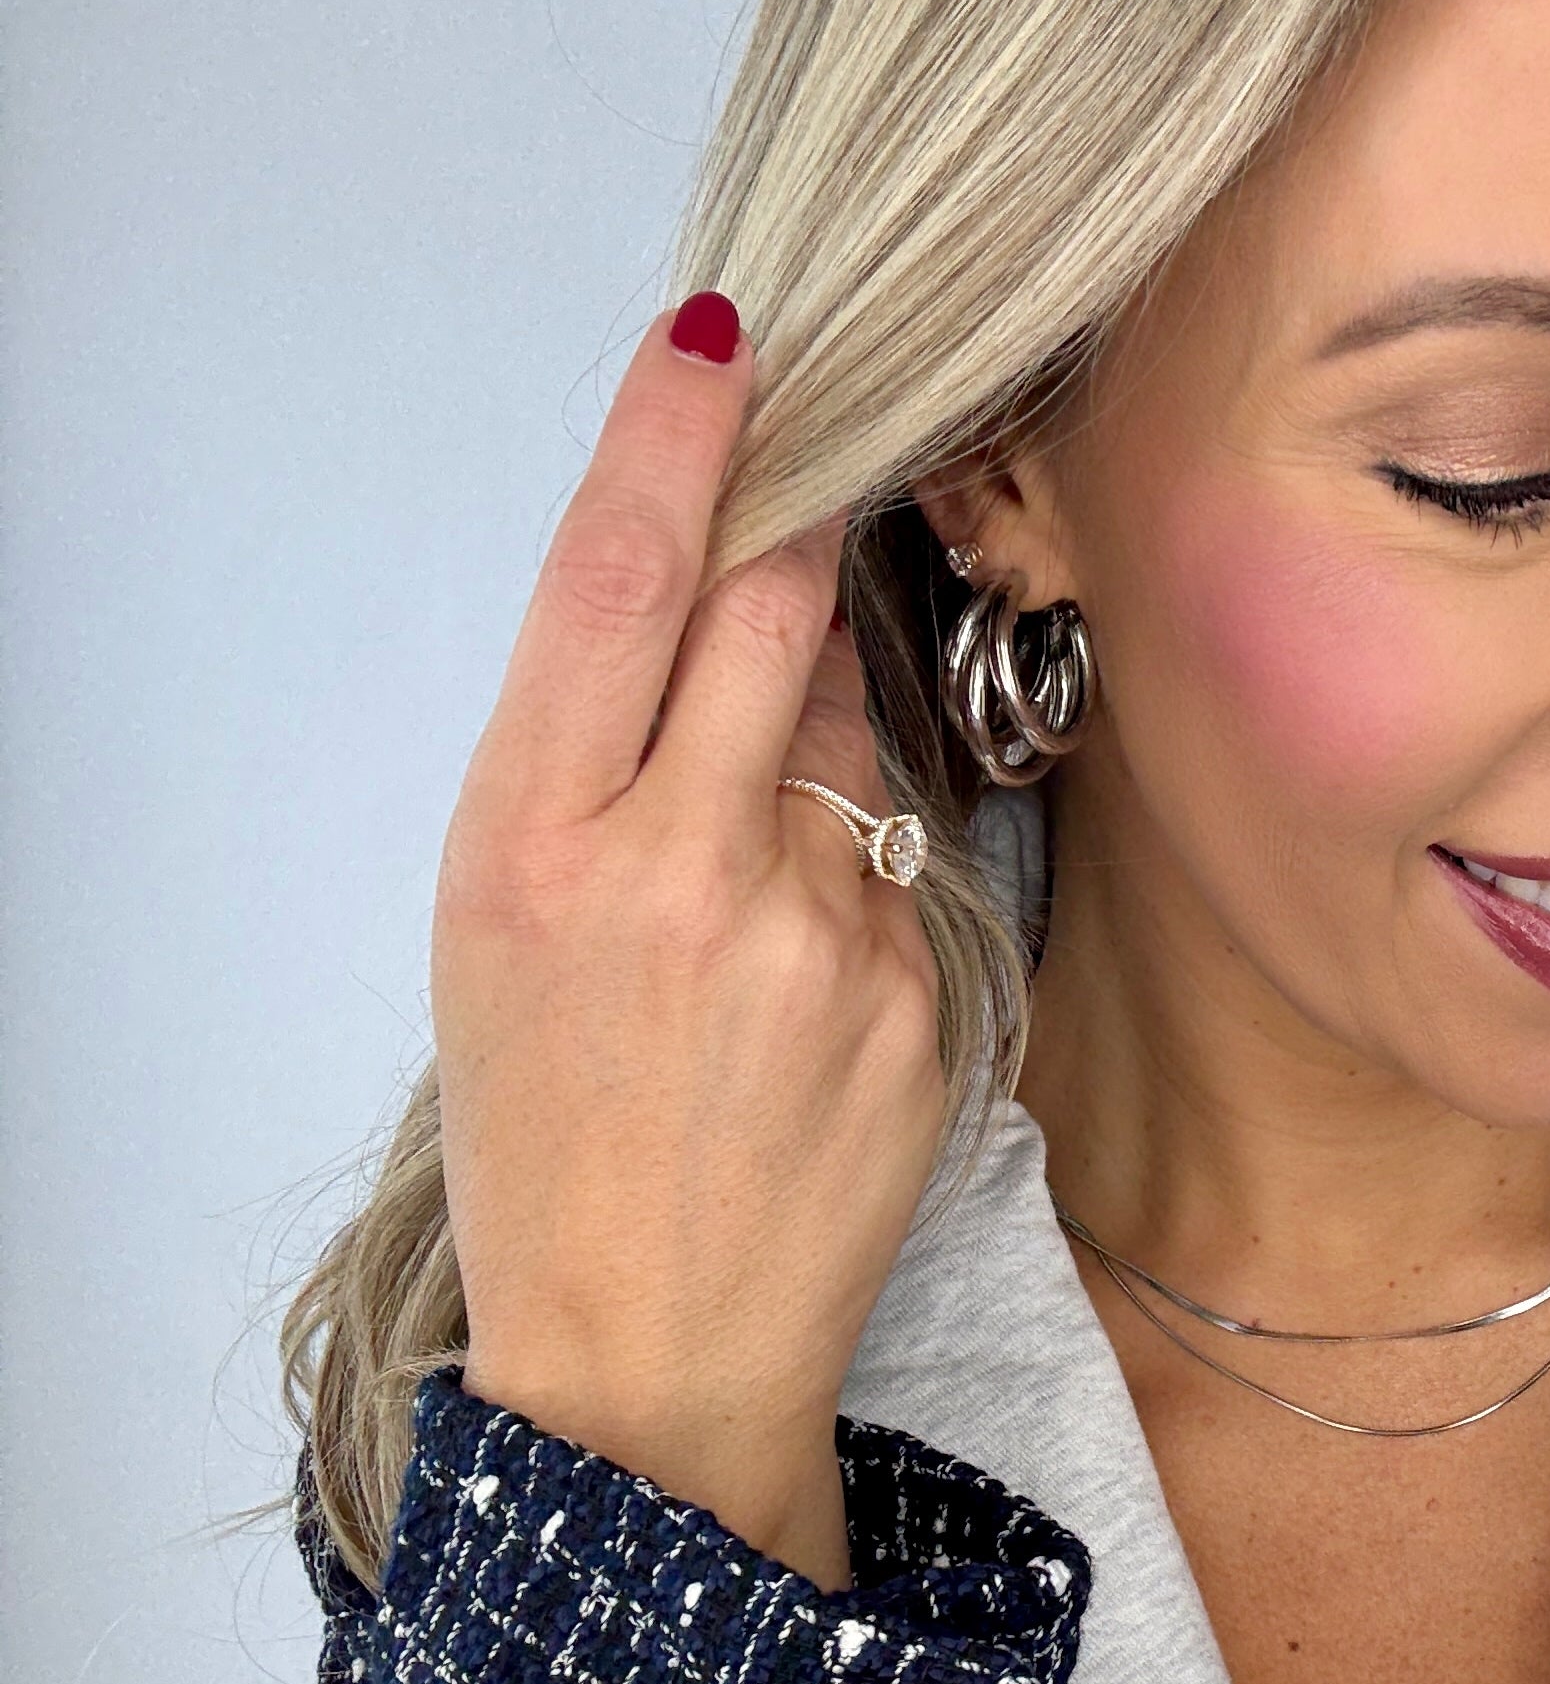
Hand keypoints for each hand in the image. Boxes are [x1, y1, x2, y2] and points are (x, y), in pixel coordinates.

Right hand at [435, 295, 946, 1589]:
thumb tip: (710, 585)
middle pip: (777, 610)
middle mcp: (676, 876)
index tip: (728, 328)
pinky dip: (866, 862)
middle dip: (802, 526)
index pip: (618, 582)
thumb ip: (591, 756)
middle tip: (819, 468)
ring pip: (855, 732)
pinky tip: (807, 972)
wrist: (651, 1355)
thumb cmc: (551, 1132)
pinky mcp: (920, 998)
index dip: (677, 436)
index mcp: (532, 847)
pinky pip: (907, 852)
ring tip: (746, 876)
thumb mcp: (496, 929)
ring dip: (821, 740)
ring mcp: (816, 939)